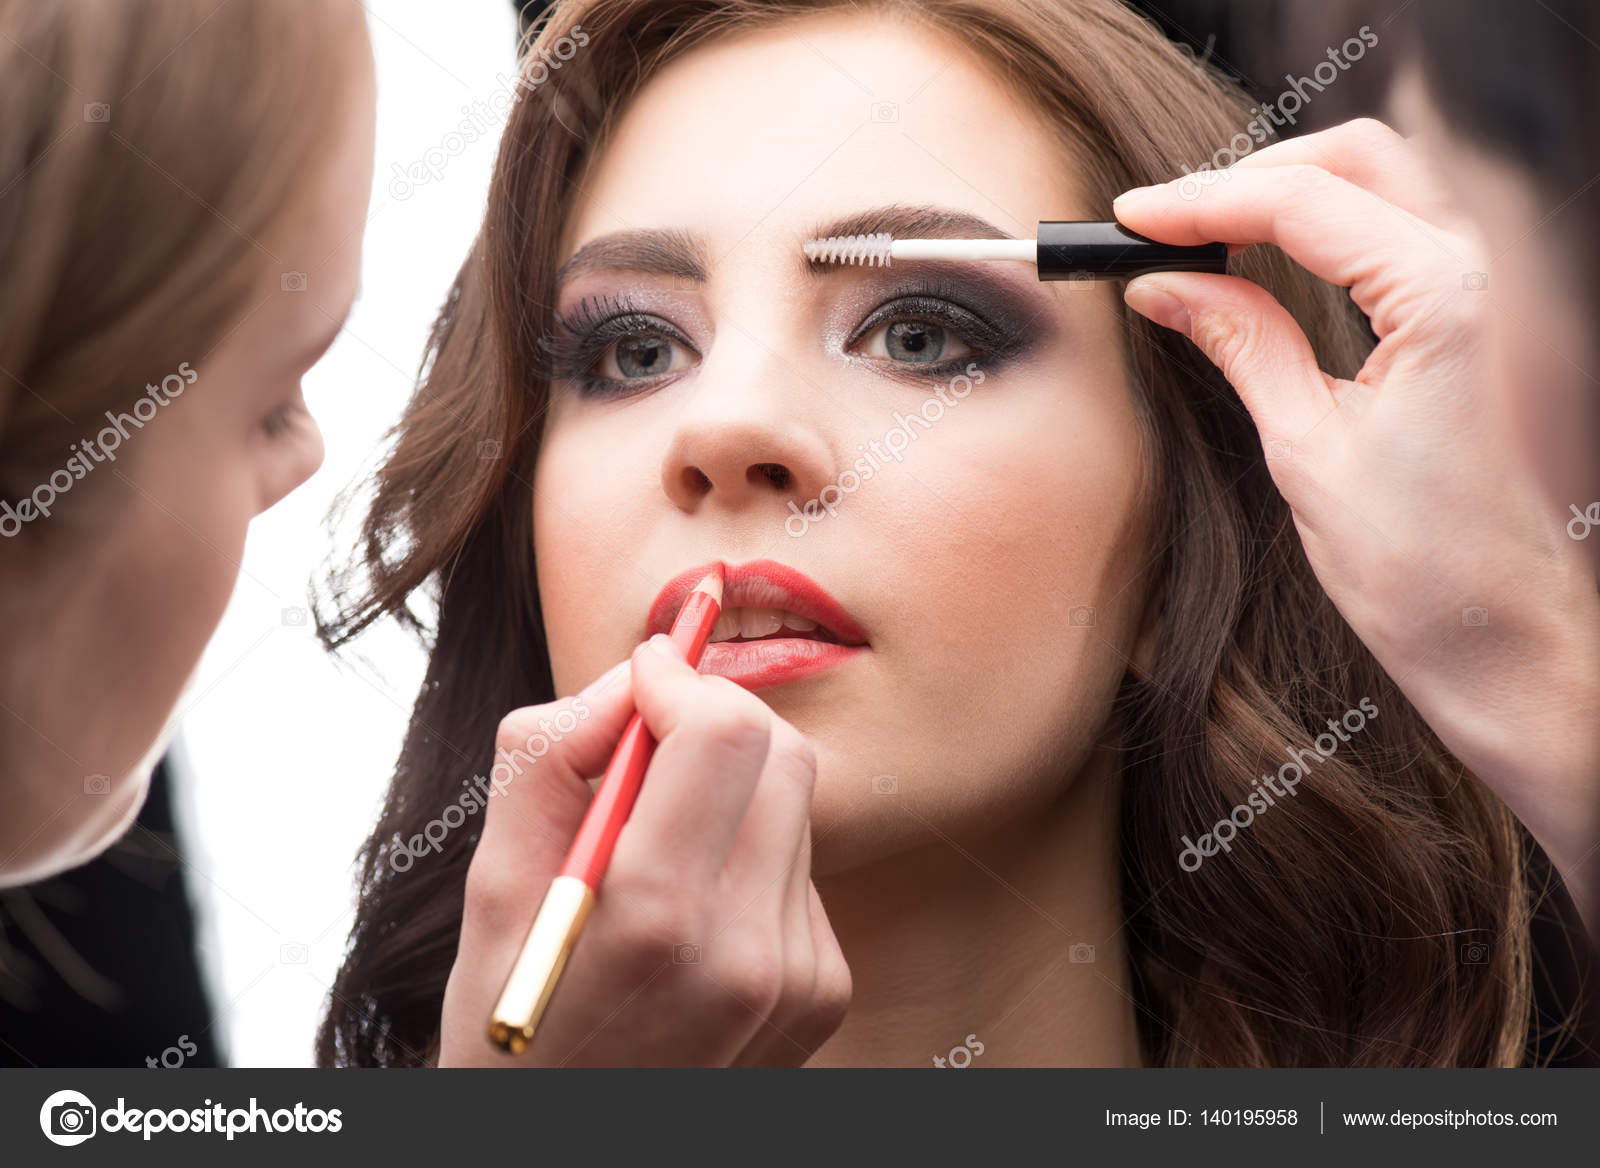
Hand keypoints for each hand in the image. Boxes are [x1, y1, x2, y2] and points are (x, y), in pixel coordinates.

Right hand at [439, 635, 849, 1065]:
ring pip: (797, 803)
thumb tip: (629, 680)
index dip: (681, 681)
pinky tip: (694, 901)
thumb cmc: (515, 1023)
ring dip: (732, 788)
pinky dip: (751, 853)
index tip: (644, 675)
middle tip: (651, 740)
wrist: (568, 1146)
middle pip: (781, 752)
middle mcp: (745, 949)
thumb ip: (550, 759)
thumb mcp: (493, 890)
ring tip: (659, 842)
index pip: (725, 732)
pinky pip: (802, 869)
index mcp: (655, 915)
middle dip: (715, 720)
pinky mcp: (822, 993)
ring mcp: (796, 977)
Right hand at [1114, 118, 1599, 924]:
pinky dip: (1329, 225)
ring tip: (1203, 236)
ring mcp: (1493, 288)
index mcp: (1444, 298)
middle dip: (1249, 176)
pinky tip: (1270, 260)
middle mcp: (1485, 271)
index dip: (1201, 201)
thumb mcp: (1305, 450)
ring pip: (1383, 177)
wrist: (1504, 637)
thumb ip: (1239, 343)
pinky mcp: (1483, 315)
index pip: (1303, 203)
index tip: (1131, 219)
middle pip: (1355, 156)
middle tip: (1161, 223)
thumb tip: (1165, 285)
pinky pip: (1401, 227)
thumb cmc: (1423, 570)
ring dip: (1290, 192)